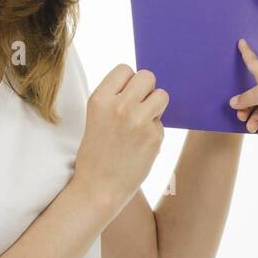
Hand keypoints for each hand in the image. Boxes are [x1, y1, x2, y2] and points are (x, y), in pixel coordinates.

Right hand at [73, 64, 167, 208]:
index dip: (128, 82)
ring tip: (141, 123)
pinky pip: (162, 121)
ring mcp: (139, 121)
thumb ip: (115, 98)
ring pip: (162, 95)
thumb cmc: (97, 152)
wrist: (99, 187)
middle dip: (146, 90)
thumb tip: (142, 82)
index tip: (125, 96)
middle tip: (138, 107)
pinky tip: (141, 144)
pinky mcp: (154, 136)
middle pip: (147, 76)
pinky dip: (154, 130)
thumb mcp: (96, 117)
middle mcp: (120, 106)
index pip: (125, 69)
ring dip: (155, 106)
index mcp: (100, 99)